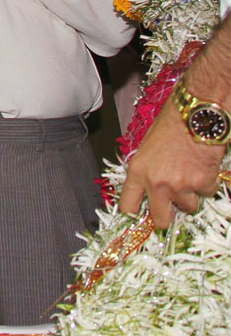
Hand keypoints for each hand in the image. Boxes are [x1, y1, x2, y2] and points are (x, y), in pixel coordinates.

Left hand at [118, 96, 223, 227]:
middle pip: (161, 219)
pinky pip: (207, 193)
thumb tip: (149, 189)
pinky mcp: (202, 184)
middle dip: (167, 216)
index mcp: (137, 172)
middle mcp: (156, 183)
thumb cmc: (170, 125)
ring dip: (191, 196)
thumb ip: (147, 171)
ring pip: (189, 207)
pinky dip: (207, 184)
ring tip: (190, 174)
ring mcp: (180, 186)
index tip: (139, 213)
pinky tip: (203, 167)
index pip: (128, 205)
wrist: (194, 116)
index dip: (135, 212)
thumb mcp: (147, 149)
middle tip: (172, 208)